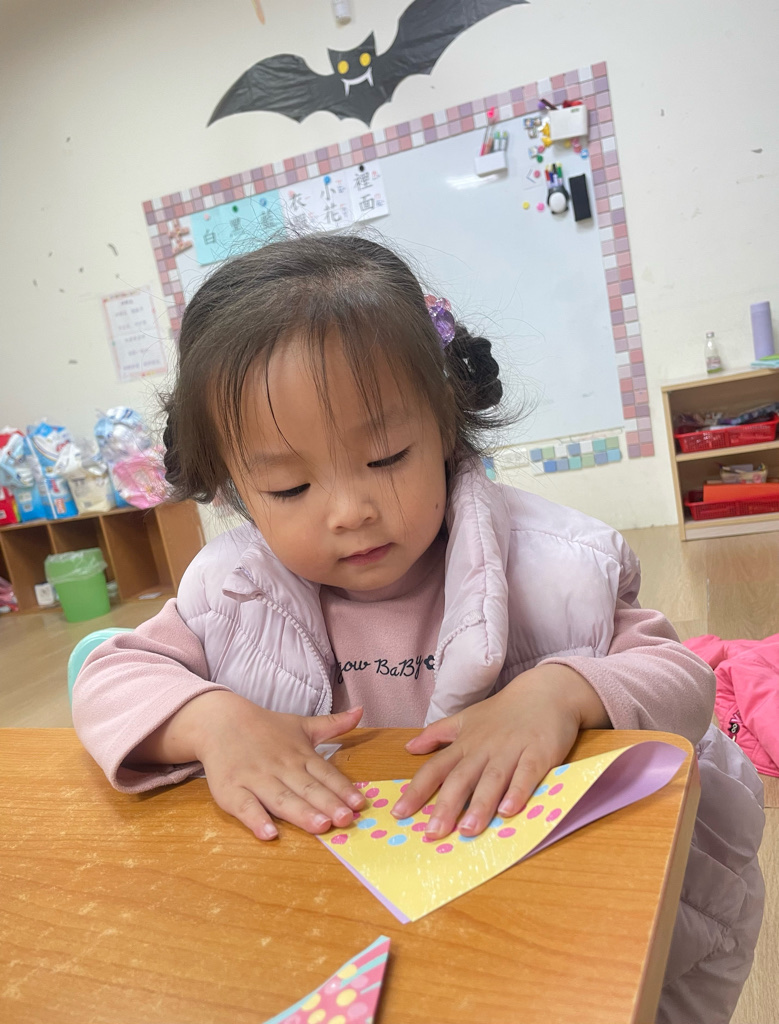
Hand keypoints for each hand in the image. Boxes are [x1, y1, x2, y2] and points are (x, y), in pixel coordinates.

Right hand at [189, 692, 365, 840]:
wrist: (220, 721)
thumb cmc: (265, 729)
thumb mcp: (301, 724)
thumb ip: (332, 724)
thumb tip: (360, 711)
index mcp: (300, 754)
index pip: (325, 773)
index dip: (342, 788)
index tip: (359, 804)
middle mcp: (281, 767)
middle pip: (307, 788)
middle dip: (327, 804)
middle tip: (346, 819)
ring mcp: (256, 779)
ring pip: (281, 799)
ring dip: (301, 813)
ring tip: (321, 827)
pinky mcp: (231, 790)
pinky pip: (245, 807)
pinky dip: (256, 820)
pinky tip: (269, 834)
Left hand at [390, 665, 607, 841]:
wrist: (546, 691)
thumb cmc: (504, 711)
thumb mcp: (466, 718)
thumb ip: (438, 734)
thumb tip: (409, 747)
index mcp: (465, 743)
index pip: (435, 768)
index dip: (417, 790)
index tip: (399, 813)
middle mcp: (484, 748)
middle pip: (461, 778)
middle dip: (446, 806)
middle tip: (433, 833)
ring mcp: (511, 751)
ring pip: (492, 780)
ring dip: (480, 805)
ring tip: (467, 830)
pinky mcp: (538, 753)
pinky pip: (526, 774)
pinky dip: (518, 792)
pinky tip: (509, 811)